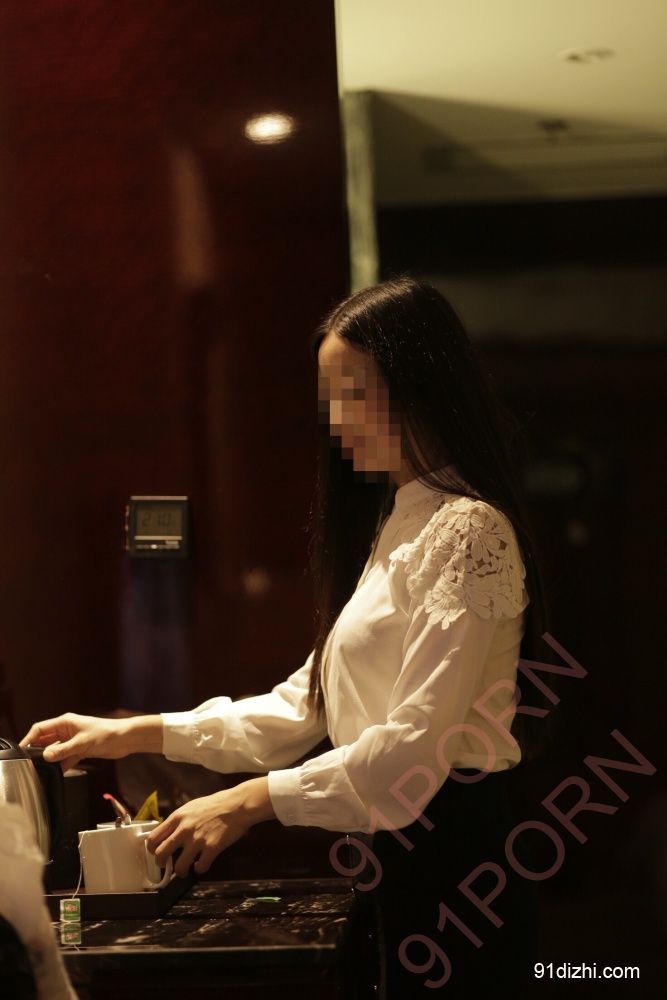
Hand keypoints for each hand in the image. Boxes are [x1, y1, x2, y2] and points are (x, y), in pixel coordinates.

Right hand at [20, 713, 162, 771]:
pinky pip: (65, 758)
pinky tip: (56, 773)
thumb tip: (46, 756)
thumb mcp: (82, 743)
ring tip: (42, 771)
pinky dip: (61, 765)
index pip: (40, 729)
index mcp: (65, 722)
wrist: (126, 739)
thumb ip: (63, 750)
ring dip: (50, 760)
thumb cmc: (107, 733)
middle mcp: (67, 730)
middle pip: (46, 740)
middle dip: (38, 751)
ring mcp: (73, 740)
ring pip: (55, 751)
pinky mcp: (80, 749)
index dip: (29, 739)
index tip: (22, 751)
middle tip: (31, 764)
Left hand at [147, 777, 275, 877]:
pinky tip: (201, 865)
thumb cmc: (217, 804)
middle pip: (161, 853)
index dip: (151, 849)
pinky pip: (200, 867)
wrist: (237, 805)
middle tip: (165, 866)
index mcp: (178, 817)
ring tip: (184, 871)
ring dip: (180, 872)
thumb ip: (179, 820)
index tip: (155, 852)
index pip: (153, 837)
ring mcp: (198, 840)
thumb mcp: (192, 806)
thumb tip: (169, 832)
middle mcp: (184, 829)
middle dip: (161, 863)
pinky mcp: (212, 848)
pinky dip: (199, 869)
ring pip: (179, 866)